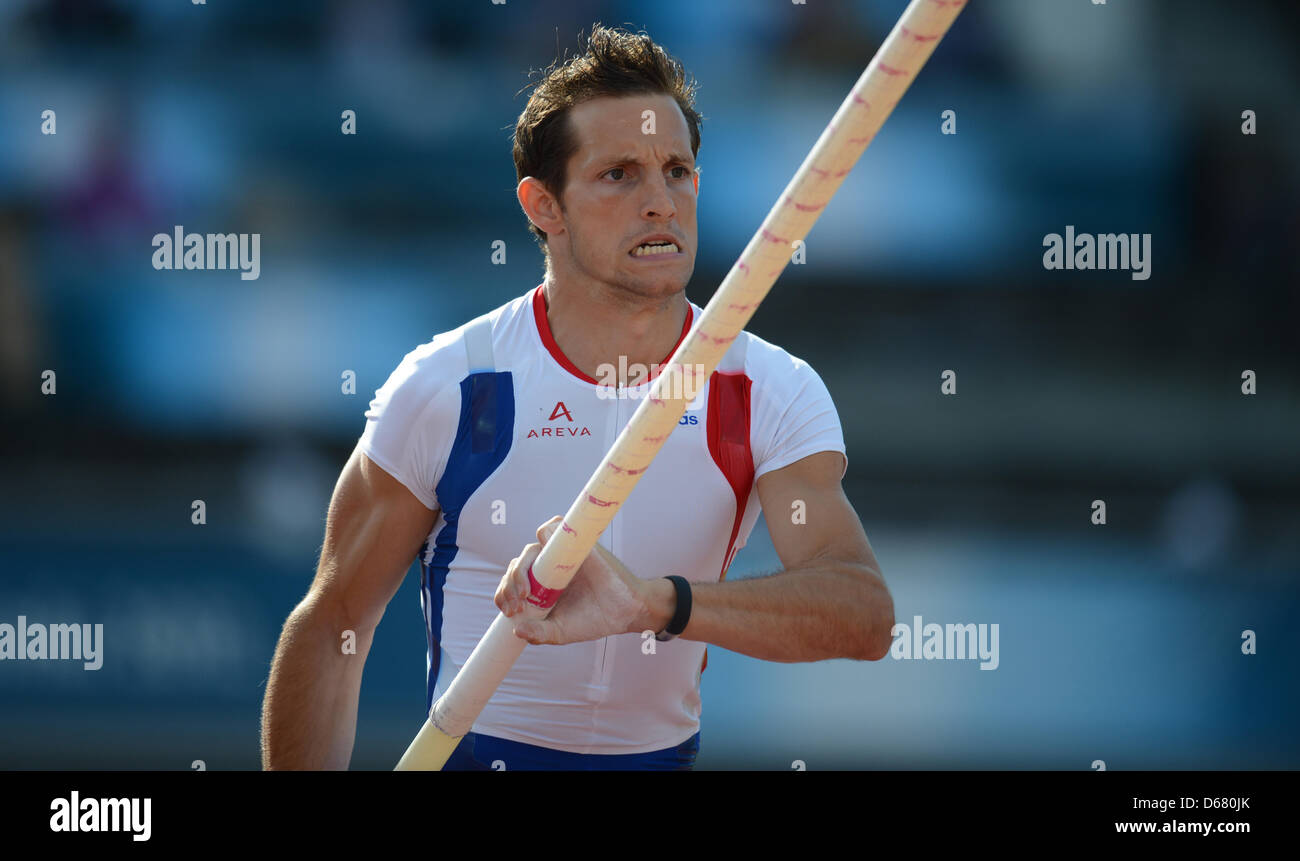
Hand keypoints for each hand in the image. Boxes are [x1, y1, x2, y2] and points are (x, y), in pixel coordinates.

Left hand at [494, 516, 661, 644]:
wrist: (624, 612)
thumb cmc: (592, 620)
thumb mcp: (560, 632)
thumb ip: (539, 633)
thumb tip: (515, 630)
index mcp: (541, 586)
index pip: (513, 580)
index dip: (504, 592)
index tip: (509, 610)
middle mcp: (548, 567)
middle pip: (519, 564)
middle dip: (510, 583)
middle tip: (517, 604)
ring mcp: (562, 554)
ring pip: (532, 548)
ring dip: (522, 567)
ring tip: (526, 591)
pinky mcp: (578, 544)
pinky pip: (557, 528)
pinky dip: (547, 533)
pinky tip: (543, 554)